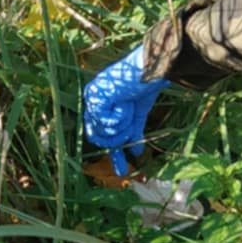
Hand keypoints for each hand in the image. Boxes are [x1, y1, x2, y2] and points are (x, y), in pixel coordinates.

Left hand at [83, 45, 169, 174]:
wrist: (149, 70)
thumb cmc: (144, 86)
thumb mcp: (137, 116)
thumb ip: (133, 132)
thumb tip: (137, 154)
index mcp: (101, 105)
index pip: (101, 136)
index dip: (113, 154)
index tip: (123, 172)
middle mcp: (93, 102)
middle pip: (100, 138)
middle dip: (118, 138)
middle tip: (130, 127)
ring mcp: (92, 99)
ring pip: (104, 133)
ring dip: (122, 125)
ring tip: (129, 109)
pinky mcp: (95, 98)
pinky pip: (106, 123)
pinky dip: (119, 117)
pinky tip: (124, 103)